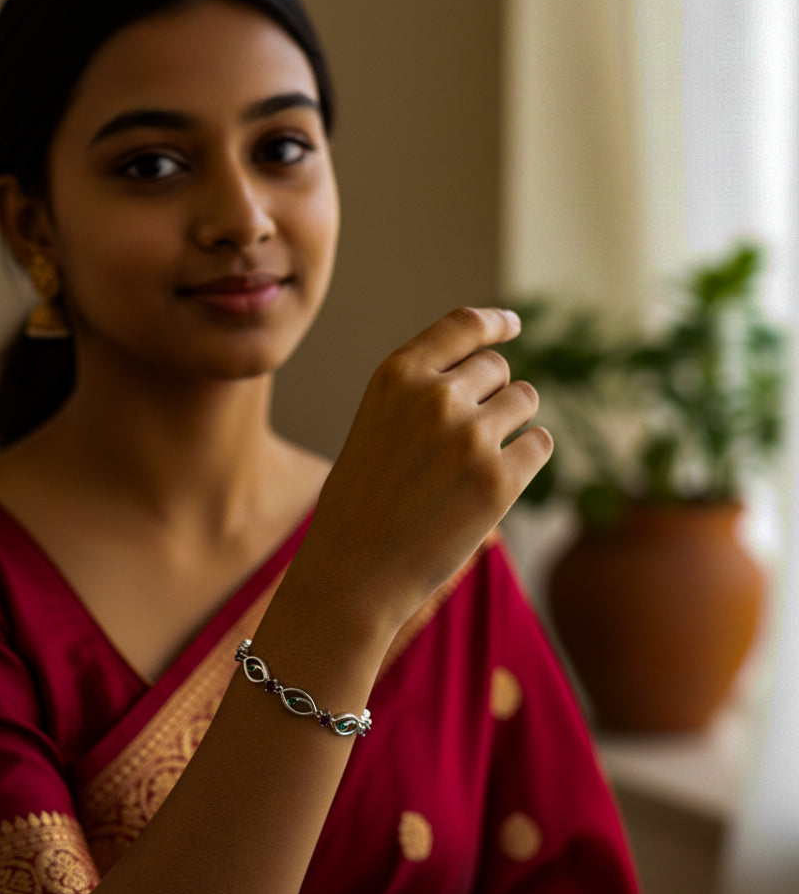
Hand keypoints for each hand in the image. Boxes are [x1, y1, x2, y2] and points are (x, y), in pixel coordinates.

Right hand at [296, 306, 551, 636]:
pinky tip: (492, 485)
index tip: (513, 326)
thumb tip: (491, 374)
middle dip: (492, 394)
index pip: (462, 326)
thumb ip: (420, 392)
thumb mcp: (375, 425)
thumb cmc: (361, 501)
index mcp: (396, 376)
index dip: (495, 322)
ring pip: (524, 400)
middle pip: (498, 368)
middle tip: (466, 439)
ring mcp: (471, 437)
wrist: (354, 571)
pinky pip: (540, 443)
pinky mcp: (500, 480)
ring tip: (474, 464)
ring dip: (512, 423)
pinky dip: (526, 458)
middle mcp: (435, 396)